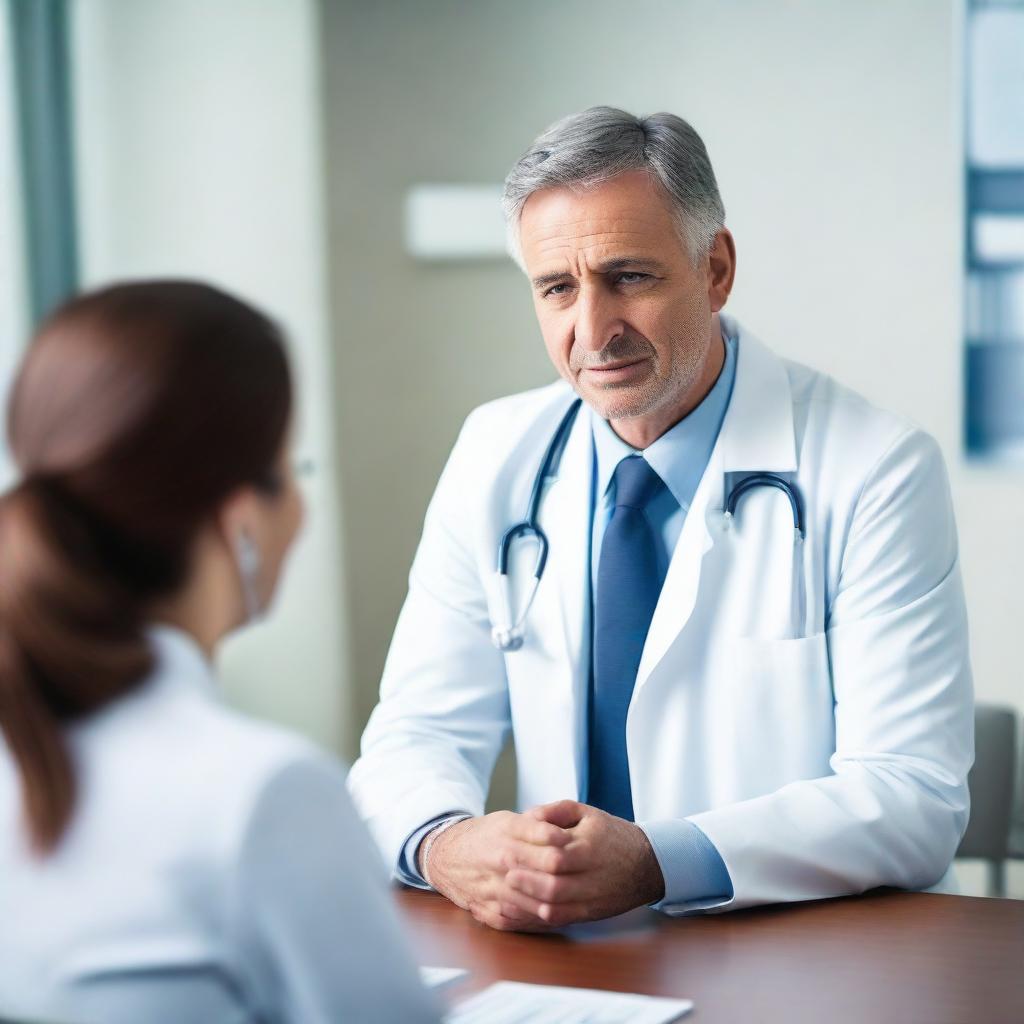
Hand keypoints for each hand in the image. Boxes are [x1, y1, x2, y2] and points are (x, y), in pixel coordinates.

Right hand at [421, 811, 572, 930]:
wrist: (446, 857)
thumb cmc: (484, 836)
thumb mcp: (508, 820)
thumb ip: (537, 824)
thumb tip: (567, 831)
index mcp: (507, 833)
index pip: (549, 843)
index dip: (571, 849)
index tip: (582, 852)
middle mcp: (500, 861)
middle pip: (545, 875)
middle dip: (568, 880)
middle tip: (584, 880)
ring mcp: (495, 889)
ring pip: (535, 903)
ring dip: (558, 905)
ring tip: (575, 902)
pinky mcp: (489, 912)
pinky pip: (521, 921)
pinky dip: (540, 921)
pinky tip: (554, 915)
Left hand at [501, 800, 664, 926]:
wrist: (646, 863)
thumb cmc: (610, 833)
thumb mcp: (585, 812)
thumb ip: (555, 811)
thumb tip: (526, 816)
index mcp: (590, 846)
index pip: (556, 855)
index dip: (529, 857)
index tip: (507, 852)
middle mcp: (593, 874)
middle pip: (554, 884)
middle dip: (525, 881)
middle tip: (502, 874)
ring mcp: (593, 896)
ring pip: (557, 905)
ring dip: (529, 900)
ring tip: (508, 891)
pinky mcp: (592, 912)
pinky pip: (564, 918)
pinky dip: (542, 915)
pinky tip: (525, 907)